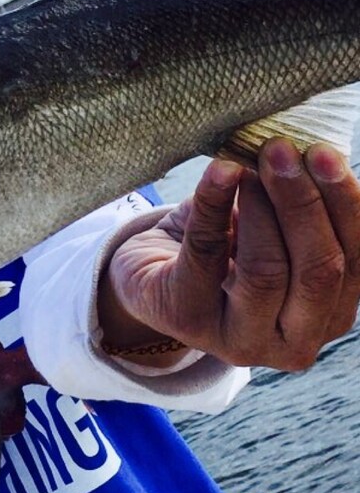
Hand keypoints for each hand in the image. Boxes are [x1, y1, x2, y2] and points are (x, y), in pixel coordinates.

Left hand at [99, 138, 359, 370]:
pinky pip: (207, 254)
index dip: (345, 205)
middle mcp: (295, 343)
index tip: (324, 153)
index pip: (356, 262)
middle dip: (304, 203)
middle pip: (318, 270)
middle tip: (283, 150)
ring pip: (267, 270)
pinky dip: (214, 205)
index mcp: (332, 317)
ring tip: (250, 160)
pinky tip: (219, 171)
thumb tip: (310, 151)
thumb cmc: (228, 250)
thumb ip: (301, 207)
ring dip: (261, 205)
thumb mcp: (276, 232)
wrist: (153, 278)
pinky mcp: (188, 321)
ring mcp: (241, 342)